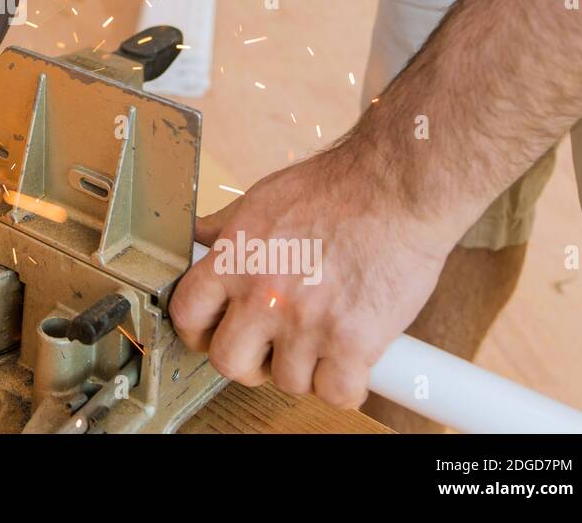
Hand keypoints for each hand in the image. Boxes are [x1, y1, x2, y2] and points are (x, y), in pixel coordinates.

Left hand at [169, 148, 455, 408]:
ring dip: (304, 369)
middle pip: (228, 362)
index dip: (197, 331)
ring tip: (321, 339)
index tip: (213, 334)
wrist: (395, 188)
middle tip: (268, 348)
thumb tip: (196, 240)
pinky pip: (336, 392)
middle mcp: (262, 294)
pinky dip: (344, 383)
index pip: (186, 313)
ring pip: (287, 381)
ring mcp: (306, 322)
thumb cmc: (335, 189)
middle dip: (247, 362)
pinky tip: (351, 359)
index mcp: (235, 259)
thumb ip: (225, 229)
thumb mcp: (262, 199)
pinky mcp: (353, 343)